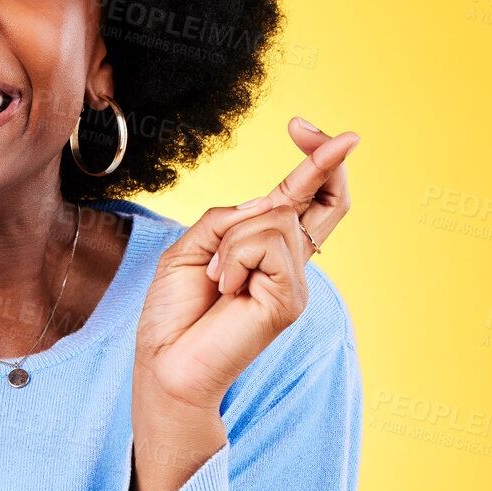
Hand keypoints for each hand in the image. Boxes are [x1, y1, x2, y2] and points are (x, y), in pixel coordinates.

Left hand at [134, 116, 358, 411]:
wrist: (164, 363)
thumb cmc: (174, 313)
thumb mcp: (191, 248)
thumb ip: (227, 219)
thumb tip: (270, 202)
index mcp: (266, 251)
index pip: (304, 200)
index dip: (313, 162)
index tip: (304, 127)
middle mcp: (289, 265)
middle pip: (327, 201)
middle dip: (321, 159)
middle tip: (305, 127)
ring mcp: (294, 283)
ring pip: (276, 220)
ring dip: (232, 240)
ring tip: (216, 278)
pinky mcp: (290, 300)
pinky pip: (267, 246)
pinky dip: (235, 257)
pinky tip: (225, 287)